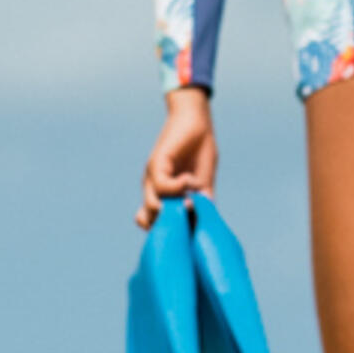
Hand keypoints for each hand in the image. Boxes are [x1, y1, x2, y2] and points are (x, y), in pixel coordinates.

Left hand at [140, 90, 217, 225]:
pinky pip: (162, 186)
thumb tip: (201, 221)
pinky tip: (191, 180)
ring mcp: (152, 177)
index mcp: (162, 195)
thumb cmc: (199, 150)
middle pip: (150, 220)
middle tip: (192, 218)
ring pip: (152, 207)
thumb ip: (201, 201)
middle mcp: (153, 188)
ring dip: (175, 208)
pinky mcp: (156, 164)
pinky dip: (178, 188)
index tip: (190, 230)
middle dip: (172, 226)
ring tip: (192, 198)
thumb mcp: (203, 183)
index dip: (168, 231)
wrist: (197, 122)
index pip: (153, 222)